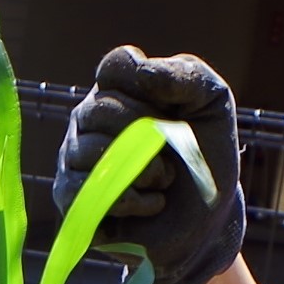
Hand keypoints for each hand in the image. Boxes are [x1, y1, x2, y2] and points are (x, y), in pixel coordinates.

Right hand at [55, 46, 245, 283]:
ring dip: (141, 170)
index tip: (171, 104)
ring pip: (87, 153)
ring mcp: (75, 160)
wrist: (208, 218)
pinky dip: (129, 200)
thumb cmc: (206, 155)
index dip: (145, 82)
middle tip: (171, 151)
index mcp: (120, 90)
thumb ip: (184, 75)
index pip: (115, 66)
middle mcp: (89, 120)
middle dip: (146, 133)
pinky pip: (83, 193)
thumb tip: (141, 70)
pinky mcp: (72, 201)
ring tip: (164, 181)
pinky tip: (153, 203)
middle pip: (99, 109)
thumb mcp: (211, 103)